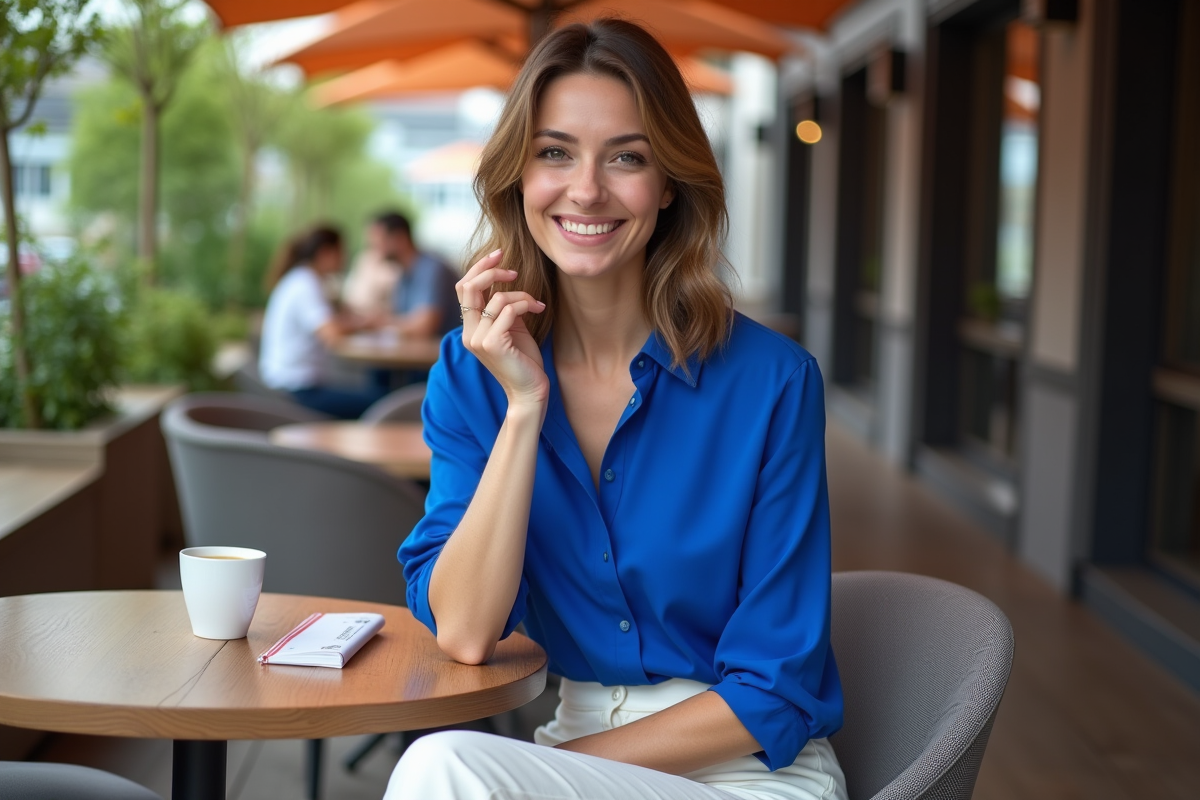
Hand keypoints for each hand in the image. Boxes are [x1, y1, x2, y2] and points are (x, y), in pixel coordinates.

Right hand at [457, 249, 547, 408]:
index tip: (498, 255)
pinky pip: (508, 310)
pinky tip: (539, 309)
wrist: (529, 391)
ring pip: (495, 298)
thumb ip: (504, 308)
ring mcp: (478, 339)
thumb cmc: (523, 361)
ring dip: (521, 295)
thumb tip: (508, 284)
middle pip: (468, 287)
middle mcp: (469, 333)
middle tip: (512, 269)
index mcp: (470, 328)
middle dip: (490, 270)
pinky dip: (526, 304)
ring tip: (536, 304)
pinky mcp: (493, 344)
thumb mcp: (512, 328)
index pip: (464, 289)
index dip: (478, 268)